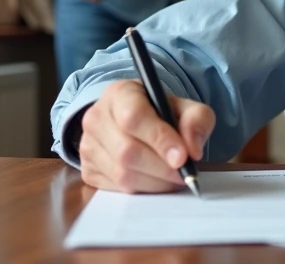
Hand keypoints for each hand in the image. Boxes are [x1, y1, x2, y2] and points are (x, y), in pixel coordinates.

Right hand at [78, 80, 216, 192]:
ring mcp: (88, 145)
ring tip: (173, 177)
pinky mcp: (88, 170)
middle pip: (128, 151)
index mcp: (120, 93)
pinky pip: (117, 189)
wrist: (135, 122)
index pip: (134, 117)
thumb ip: (196, 120)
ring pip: (123, 174)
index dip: (160, 139)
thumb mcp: (184, 107)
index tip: (183, 157)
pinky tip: (156, 180)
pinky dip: (143, 190)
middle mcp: (96, 117)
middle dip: (163, 168)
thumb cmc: (160, 113)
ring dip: (156, 182)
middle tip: (184, 173)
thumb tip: (192, 151)